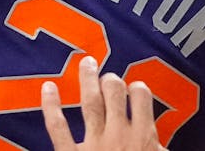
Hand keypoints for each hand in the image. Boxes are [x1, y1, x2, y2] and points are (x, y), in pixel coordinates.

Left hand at [42, 57, 163, 150]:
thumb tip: (157, 144)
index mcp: (144, 140)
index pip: (142, 101)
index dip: (138, 90)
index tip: (135, 87)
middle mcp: (119, 136)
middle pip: (115, 94)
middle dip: (112, 81)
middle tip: (108, 75)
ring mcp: (94, 144)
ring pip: (90, 103)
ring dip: (87, 80)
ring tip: (86, 62)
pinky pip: (57, 128)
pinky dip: (51, 106)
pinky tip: (48, 88)